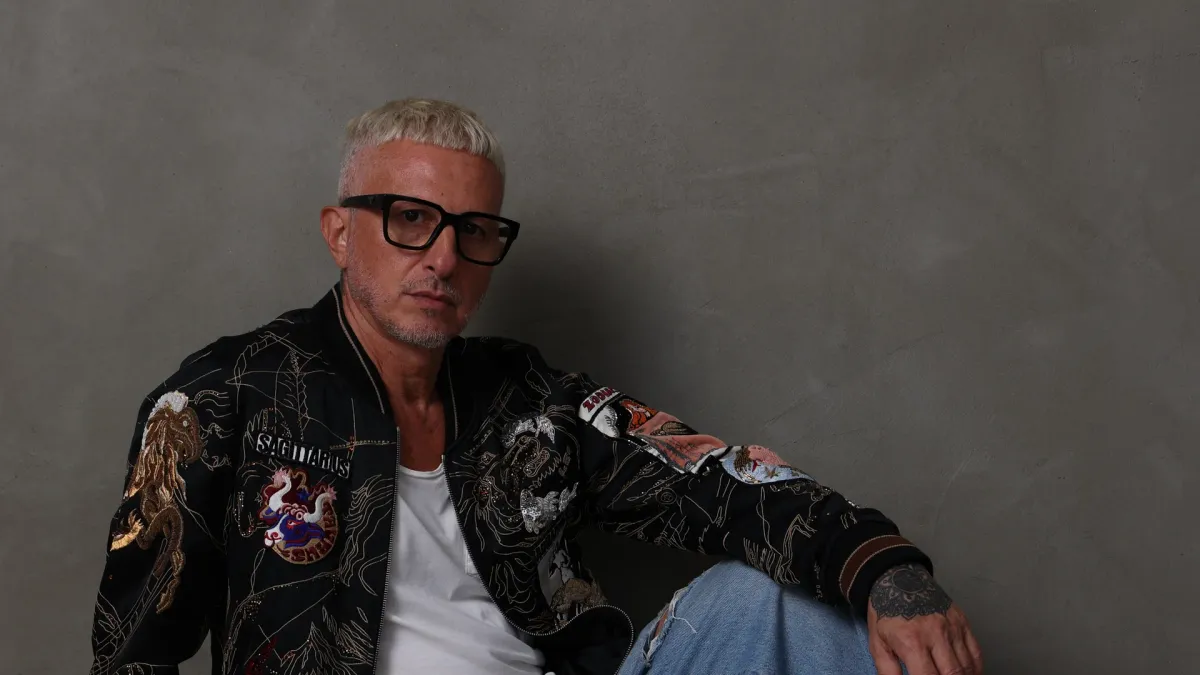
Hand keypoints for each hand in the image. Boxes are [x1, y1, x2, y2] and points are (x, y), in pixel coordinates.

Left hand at [867, 564, 982, 674]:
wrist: (897, 578)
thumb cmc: (886, 613)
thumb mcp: (878, 643)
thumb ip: (888, 671)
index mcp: (912, 641)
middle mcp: (936, 634)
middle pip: (953, 674)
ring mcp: (952, 627)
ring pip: (967, 665)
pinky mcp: (962, 621)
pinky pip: (976, 651)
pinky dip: (975, 668)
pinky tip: (968, 674)